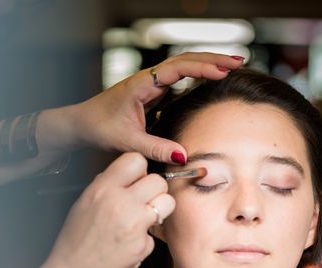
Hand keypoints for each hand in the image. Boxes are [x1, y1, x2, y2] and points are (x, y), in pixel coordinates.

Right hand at [35, 152, 174, 267]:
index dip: (140, 171)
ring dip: (159, 209)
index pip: (136, 160)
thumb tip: (127, 175)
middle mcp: (120, 203)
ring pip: (167, 202)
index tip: (137, 181)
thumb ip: (106, 185)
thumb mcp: (84, 203)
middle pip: (158, 180)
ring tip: (142, 219)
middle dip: (153, 190)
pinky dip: (146, 237)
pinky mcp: (143, 245)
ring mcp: (135, 225)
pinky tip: (130, 242)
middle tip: (143, 202)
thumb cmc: (75, 241)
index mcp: (102, 189)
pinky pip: (157, 231)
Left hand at [66, 52, 243, 164]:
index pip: (177, 68)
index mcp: (141, 83)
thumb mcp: (128, 141)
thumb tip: (183, 156)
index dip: (202, 67)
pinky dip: (198, 74)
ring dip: (207, 63)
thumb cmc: (100, 128)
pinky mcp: (153, 91)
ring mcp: (151, 83)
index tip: (223, 70)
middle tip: (239, 61)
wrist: (82, 124)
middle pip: (185, 60)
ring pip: (184, 65)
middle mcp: (148, 78)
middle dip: (212, 58)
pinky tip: (213, 76)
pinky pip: (180, 76)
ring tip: (232, 65)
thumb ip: (156, 148)